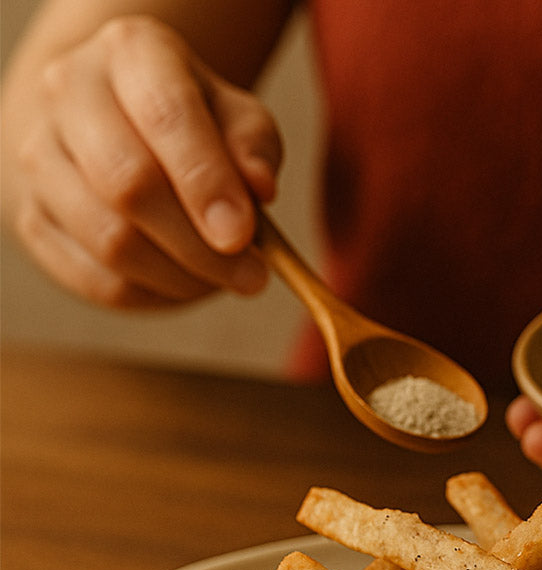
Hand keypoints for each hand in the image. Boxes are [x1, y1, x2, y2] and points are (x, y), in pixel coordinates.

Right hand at [4, 15, 280, 308]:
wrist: (116, 133)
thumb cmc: (194, 128)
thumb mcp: (238, 120)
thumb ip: (253, 148)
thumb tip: (258, 187)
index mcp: (131, 52)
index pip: (167, 115)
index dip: (207, 183)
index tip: (244, 236)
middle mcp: (70, 92)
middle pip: (130, 185)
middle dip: (200, 246)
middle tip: (252, 276)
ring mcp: (39, 156)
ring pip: (110, 241)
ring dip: (181, 277)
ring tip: (224, 280)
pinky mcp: (33, 218)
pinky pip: (96, 280)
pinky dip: (152, 295)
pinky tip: (185, 285)